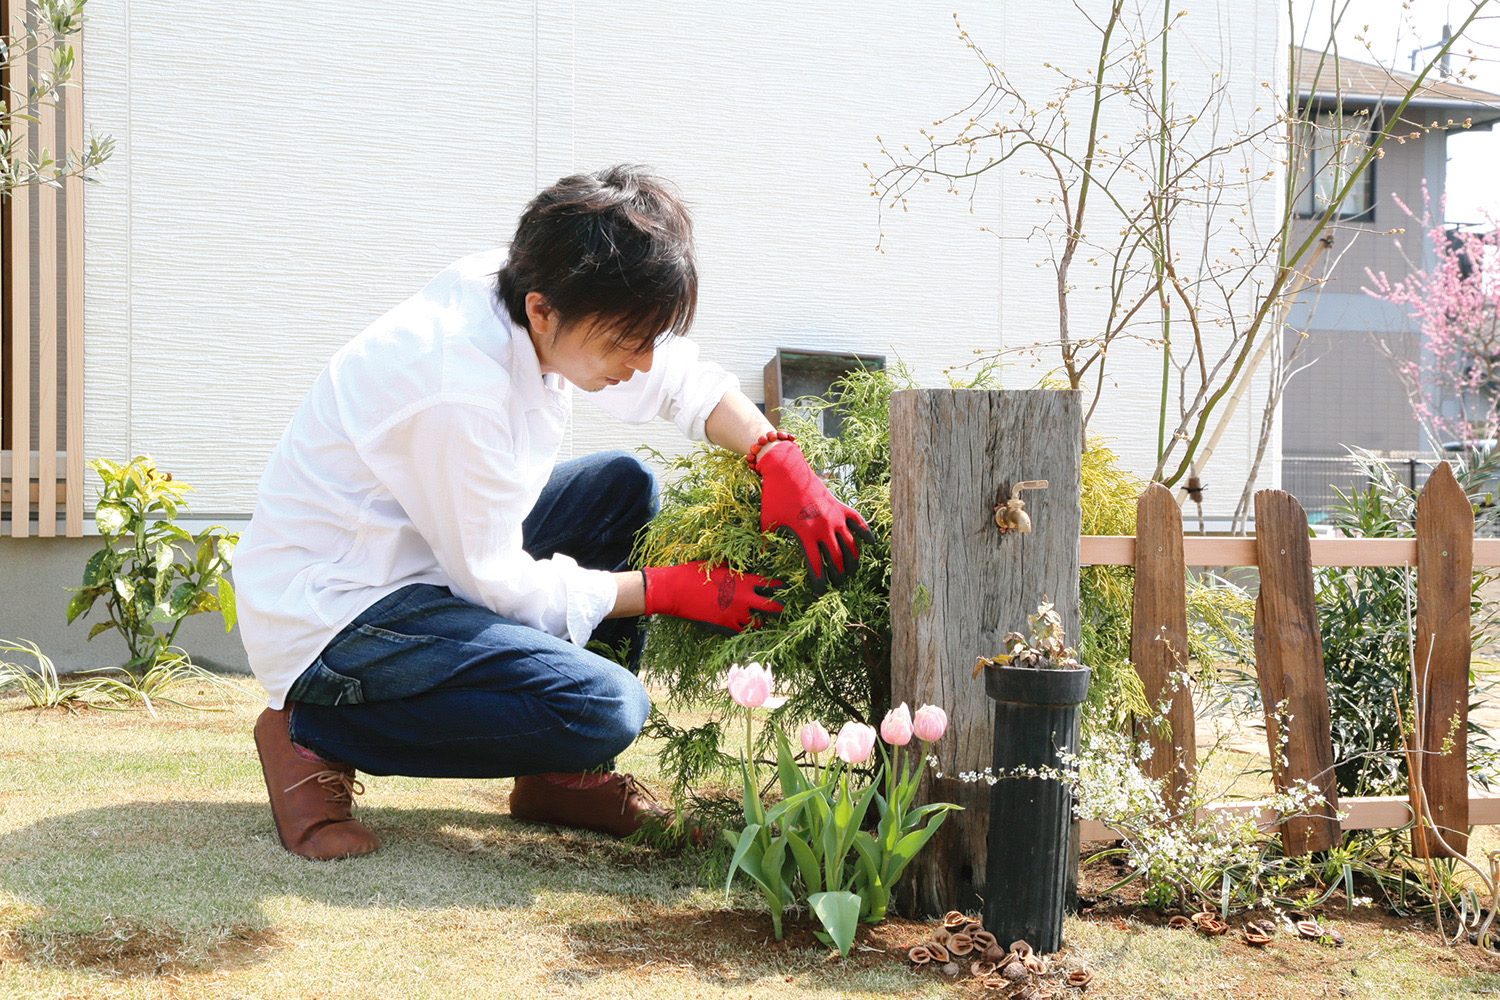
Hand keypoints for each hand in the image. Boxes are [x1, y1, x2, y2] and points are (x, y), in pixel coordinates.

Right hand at [642, 561, 783, 634]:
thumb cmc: (693, 573)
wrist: (675, 590)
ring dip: (760, 621)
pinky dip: (744, 630)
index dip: (781, 587)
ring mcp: (735, 615)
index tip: (786, 588)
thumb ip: (733, 569)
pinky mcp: (724, 626)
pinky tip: (743, 627)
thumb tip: (738, 568)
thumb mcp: (716, 565)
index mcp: (743, 581)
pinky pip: (741, 632)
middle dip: (781, 608)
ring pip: (758, 624)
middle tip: (784, 608)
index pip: (771, 586)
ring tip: (760, 619)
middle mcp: (744, 599)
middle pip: (772, 607)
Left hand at [754, 440, 873, 590]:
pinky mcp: (840, 505)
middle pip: (836, 558)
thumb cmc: (775, 496)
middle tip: (837, 583)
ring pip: (850, 544)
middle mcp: (823, 527)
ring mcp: (834, 516)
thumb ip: (767, 541)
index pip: (816, 566)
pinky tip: (871, 543)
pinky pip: (857, 521)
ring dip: (852, 560)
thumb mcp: (768, 521)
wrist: (787, 469)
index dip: (819, 581)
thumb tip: (761, 556)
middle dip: (838, 574)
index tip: (820, 591)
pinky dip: (865, 533)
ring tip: (852, 571)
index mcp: (805, 534)